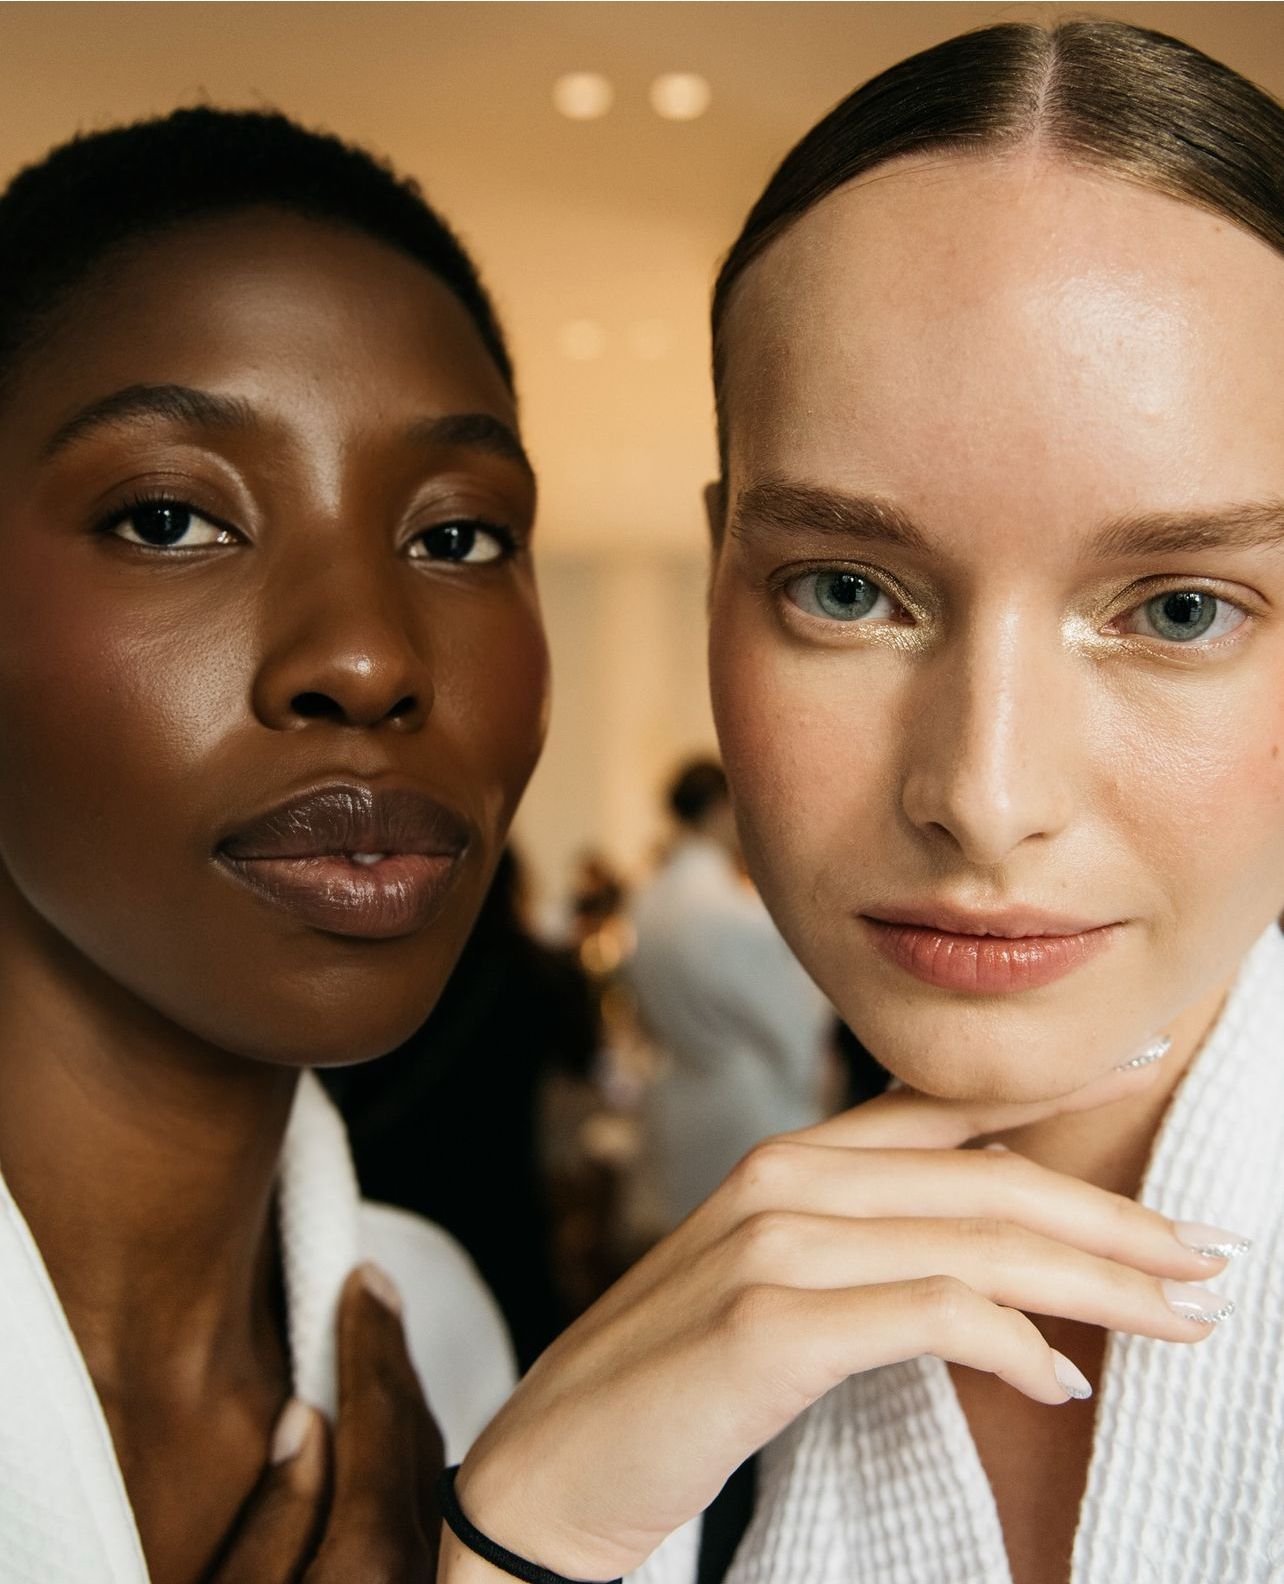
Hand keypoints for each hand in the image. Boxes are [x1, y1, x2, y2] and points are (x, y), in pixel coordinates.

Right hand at [209, 1264, 443, 1583]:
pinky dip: (410, 1453)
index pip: (376, 1425)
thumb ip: (273, 1516)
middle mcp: (420, 1569)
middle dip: (392, 1358)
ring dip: (405, 1401)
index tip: (365, 1279)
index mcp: (365, 1566)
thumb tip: (306, 1417)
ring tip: (376, 1346)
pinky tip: (387, 1431)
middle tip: (375, 1290)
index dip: (369, 1342)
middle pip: (415, 1439)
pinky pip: (430, 1506)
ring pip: (432, 1470)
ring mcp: (437, 1580)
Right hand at [453, 1059, 1237, 1581]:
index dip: (1053, 1095)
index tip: (1143, 1086)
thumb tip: (988, 1257)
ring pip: (973, 1238)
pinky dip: (1008, 1338)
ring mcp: (770, 1245)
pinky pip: (925, 1312)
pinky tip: (1061, 1379)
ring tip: (1182, 1316)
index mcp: (788, 1164)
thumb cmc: (670, 1392)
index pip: (945, 1111)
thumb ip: (866, 1252)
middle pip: (985, 1180)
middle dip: (1111, 1218)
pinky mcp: (765, 1323)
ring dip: (1095, 1278)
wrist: (548, 1475)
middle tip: (1209, 1256)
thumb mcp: (776, 1294)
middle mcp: (782, 1181)